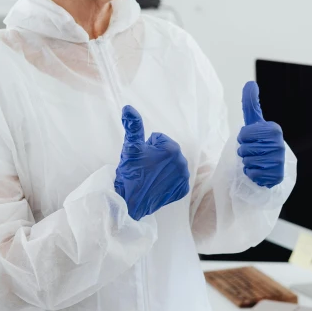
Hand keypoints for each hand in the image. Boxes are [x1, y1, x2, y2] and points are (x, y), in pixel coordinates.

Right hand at [114, 106, 189, 220]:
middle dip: (155, 156)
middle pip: (165, 150)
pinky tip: (157, 184)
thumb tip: (128, 108)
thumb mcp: (131, 147)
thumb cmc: (130, 173)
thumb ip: (133, 126)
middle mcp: (182, 162)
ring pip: (170, 163)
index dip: (146, 147)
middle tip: (144, 167)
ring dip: (161, 166)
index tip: (141, 159)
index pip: (157, 138)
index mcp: (172, 149)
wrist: (130, 202)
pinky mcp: (182, 190)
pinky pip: (175, 177)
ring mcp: (183, 177)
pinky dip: (167, 179)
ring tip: (149, 175)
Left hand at [237, 81, 284, 187]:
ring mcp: (279, 162)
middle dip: (244, 151)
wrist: (270, 166)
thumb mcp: (254, 122)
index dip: (243, 137)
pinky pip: (253, 174)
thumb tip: (250, 83)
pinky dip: (251, 173)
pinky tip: (258, 170)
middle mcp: (279, 145)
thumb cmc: (259, 141)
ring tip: (255, 160)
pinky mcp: (277, 177)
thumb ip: (251, 104)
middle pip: (245, 149)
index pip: (245, 133)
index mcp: (274, 130)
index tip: (250, 138)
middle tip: (252, 151)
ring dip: (247, 162)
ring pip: (248, 162)